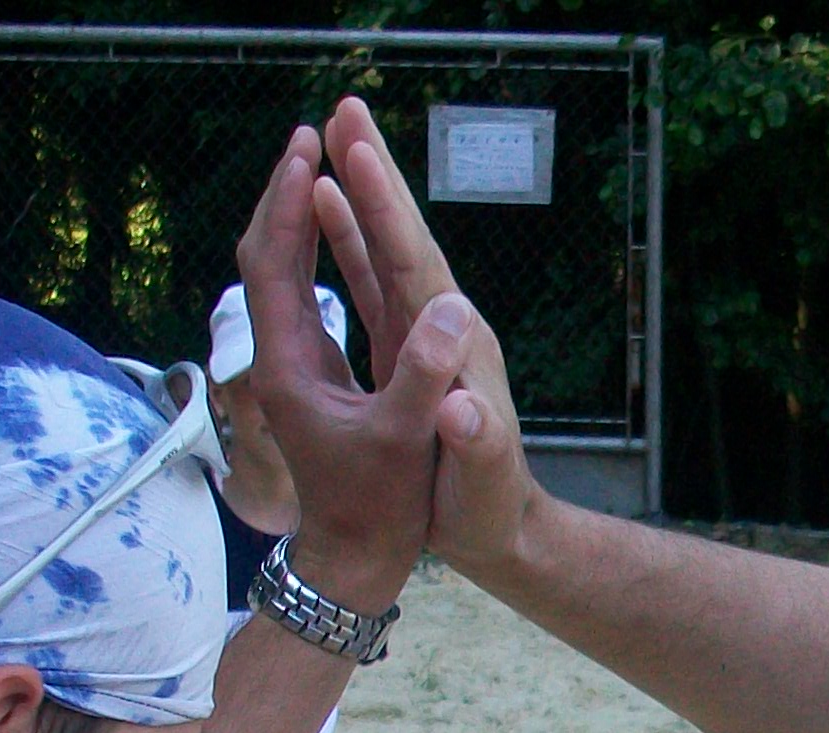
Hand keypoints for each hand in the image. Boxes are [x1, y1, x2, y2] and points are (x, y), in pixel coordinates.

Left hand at [232, 127, 471, 614]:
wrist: (354, 559)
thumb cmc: (380, 509)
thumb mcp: (406, 441)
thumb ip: (422, 376)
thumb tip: (451, 310)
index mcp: (290, 365)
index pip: (272, 263)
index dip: (289, 204)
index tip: (309, 151)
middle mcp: (280, 357)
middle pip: (266, 253)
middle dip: (287, 192)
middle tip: (313, 134)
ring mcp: (292, 363)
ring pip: (280, 270)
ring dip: (296, 214)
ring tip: (319, 161)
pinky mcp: (311, 372)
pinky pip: (303, 293)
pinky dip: (313, 249)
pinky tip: (329, 226)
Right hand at [305, 99, 541, 578]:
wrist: (502, 530)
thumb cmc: (485, 511)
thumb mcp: (480, 485)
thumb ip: (476, 443)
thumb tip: (460, 407)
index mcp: (456, 348)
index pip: (416, 265)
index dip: (385, 213)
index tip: (354, 156)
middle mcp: (446, 325)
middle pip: (406, 234)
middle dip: (376, 174)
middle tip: (348, 108)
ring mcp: (429, 331)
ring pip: (388, 246)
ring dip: (361, 192)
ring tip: (333, 136)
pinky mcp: (412, 346)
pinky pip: (375, 276)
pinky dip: (350, 237)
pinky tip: (326, 207)